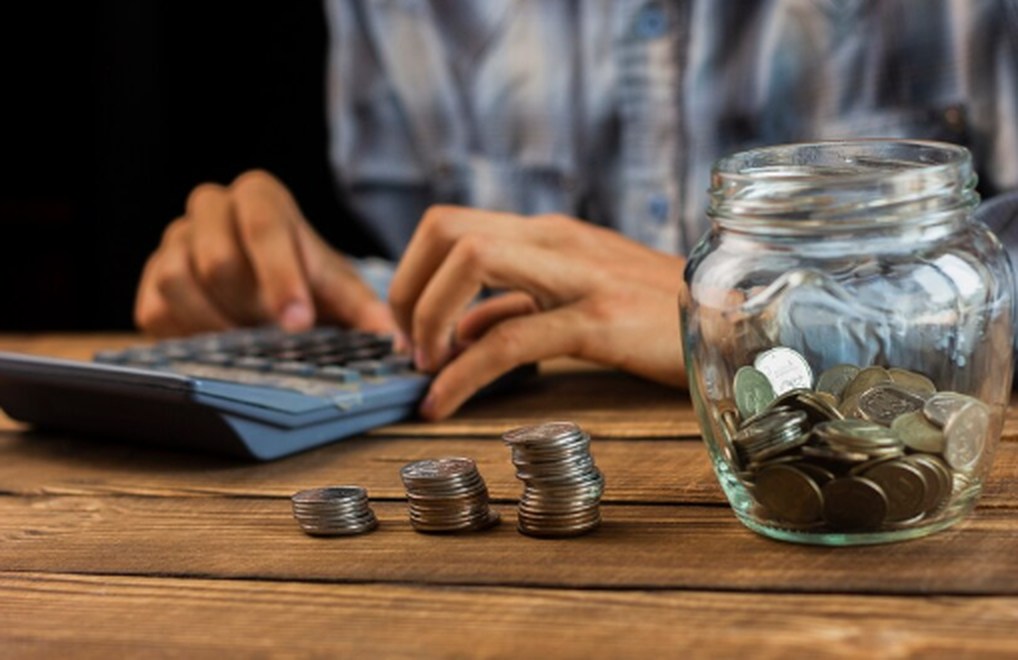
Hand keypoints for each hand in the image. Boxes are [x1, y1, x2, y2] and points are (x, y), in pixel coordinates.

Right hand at [135, 170, 393, 335]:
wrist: (264, 284)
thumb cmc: (304, 278)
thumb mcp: (337, 287)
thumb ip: (365, 309)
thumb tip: (394, 341)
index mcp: (259, 197)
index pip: (264, 225)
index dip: (281, 277)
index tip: (298, 322)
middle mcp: (210, 209)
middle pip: (216, 257)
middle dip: (249, 305)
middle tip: (276, 338)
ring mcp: (173, 242)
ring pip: (178, 281)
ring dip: (217, 323)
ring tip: (250, 342)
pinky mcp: (150, 281)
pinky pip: (156, 309)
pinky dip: (189, 336)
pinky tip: (220, 348)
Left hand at [389, 205, 687, 419]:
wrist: (737, 322)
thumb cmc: (657, 313)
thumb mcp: (580, 296)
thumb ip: (520, 303)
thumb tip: (459, 329)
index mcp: (547, 234)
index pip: (449, 226)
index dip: (410, 273)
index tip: (407, 327)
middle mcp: (556, 240)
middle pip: (446, 231)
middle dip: (404, 291)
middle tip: (406, 347)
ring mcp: (579, 274)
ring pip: (470, 263)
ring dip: (425, 321)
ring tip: (422, 371)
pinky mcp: (600, 319)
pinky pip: (510, 339)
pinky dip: (462, 374)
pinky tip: (442, 404)